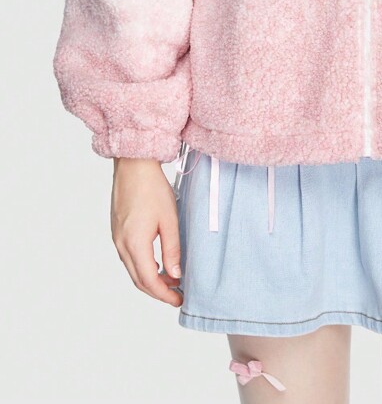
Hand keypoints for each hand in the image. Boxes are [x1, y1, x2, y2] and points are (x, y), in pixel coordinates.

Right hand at [111, 158, 182, 306]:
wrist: (133, 166)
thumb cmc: (152, 188)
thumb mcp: (169, 219)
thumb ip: (172, 249)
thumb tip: (176, 275)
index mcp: (134, 243)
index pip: (149, 280)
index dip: (165, 294)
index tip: (179, 299)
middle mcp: (121, 244)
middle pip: (139, 280)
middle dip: (158, 291)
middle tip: (177, 294)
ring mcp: (117, 238)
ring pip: (133, 270)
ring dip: (151, 279)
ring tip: (172, 280)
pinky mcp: (117, 231)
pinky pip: (129, 258)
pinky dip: (143, 267)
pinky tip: (158, 264)